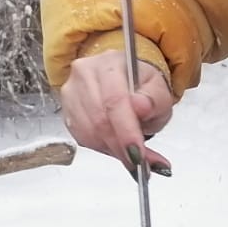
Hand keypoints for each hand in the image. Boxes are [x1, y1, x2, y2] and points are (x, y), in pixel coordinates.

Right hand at [60, 50, 174, 177]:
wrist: (127, 83)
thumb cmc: (143, 88)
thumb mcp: (159, 92)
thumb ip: (155, 100)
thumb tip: (141, 106)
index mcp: (110, 63)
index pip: (114, 100)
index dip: (126, 131)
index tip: (138, 154)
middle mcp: (85, 74)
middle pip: (99, 119)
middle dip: (121, 146)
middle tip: (139, 163)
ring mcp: (72, 92)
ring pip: (89, 132)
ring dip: (113, 150)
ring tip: (132, 156)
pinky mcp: (68, 112)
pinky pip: (83, 138)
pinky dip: (103, 148)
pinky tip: (117, 147)